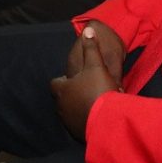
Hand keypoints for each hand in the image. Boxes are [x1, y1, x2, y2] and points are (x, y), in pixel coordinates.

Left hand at [51, 26, 120, 140]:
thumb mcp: (96, 65)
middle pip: (61, 98)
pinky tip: (95, 115)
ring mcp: (68, 121)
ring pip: (68, 111)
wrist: (107, 119)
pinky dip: (83, 118)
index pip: (54, 83)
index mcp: (62, 89)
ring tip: (91, 102)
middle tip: (84, 89)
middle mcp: (61, 106)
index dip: (62, 80)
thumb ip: (91, 48)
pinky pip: (77, 123)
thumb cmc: (99, 89)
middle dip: (70, 93)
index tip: (72, 78)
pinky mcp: (77, 133)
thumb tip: (87, 29)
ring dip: (76, 106)